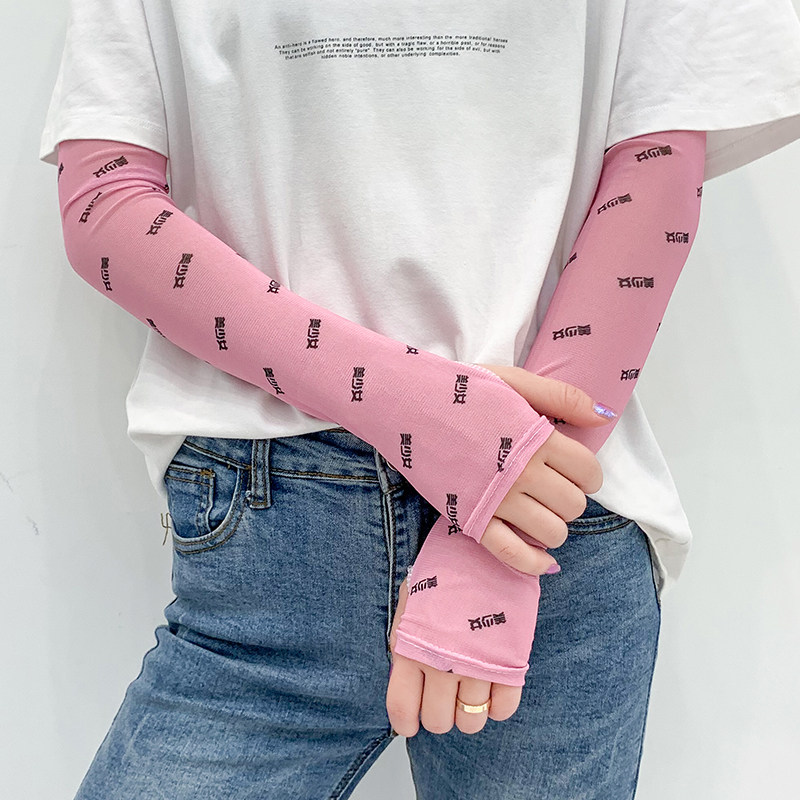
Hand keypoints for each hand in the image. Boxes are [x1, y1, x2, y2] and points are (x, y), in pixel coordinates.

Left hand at [386, 578, 521, 735]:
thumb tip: (404, 684)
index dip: (406, 722)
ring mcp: (478, 664)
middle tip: (444, 697)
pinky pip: (503, 709)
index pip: (402, 708)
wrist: (480, 547)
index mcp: (412, 649)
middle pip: (439, 720)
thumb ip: (405, 644)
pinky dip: (497, 708)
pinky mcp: (510, 660)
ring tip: (468, 692)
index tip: (411, 723)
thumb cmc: (441, 573)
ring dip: (468, 713)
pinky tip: (492, 690)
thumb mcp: (409, 605)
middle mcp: (442, 663)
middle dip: (440, 715)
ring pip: (471, 720)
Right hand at [475, 364, 609, 575]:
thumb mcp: (513, 381)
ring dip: (553, 526)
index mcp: (538, 439)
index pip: (588, 472)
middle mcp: (523, 473)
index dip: (588, 474)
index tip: (574, 470)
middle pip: (572, 505)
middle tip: (551, 487)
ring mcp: (497, 500)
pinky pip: (512, 555)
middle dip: (569, 498)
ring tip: (539, 510)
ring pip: (551, 533)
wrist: (406, 404)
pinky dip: (533, 563)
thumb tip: (604, 416)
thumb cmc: (460, 390)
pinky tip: (543, 559)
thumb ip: (561, 397)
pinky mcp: (471, 518)